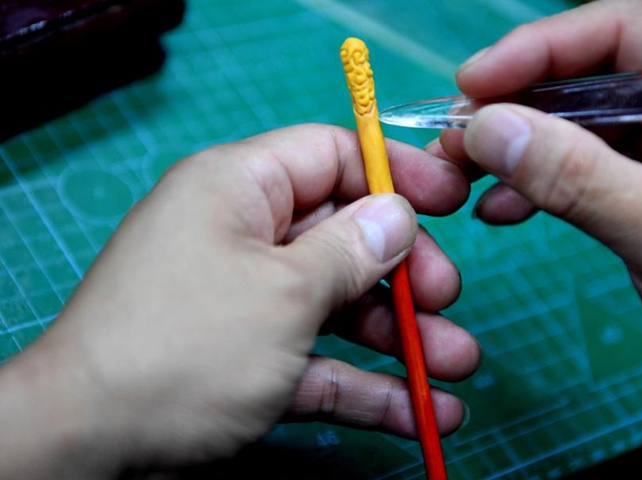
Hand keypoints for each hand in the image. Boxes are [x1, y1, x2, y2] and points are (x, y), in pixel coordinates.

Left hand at [0, 124, 479, 478]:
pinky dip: (366, 385)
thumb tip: (399, 215)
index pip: (329, 154)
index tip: (450, 201)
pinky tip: (421, 412)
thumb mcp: (284, 290)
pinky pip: (319, 362)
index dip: (393, 173)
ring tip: (457, 366)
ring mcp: (247, 303)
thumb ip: (352, 249)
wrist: (90, 447)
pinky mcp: (249, 362)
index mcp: (239, 189)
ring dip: (400, 338)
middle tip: (447, 301)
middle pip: (344, 237)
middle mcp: (243, 238)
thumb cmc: (187, 345)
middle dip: (404, 273)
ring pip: (339, 306)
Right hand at [433, 0, 641, 475]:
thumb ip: (576, 178)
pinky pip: (590, 156)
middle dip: (519, 104)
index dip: (541, 50)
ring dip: (522, 144)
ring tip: (465, 172)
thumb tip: (485, 128)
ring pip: (584, 115)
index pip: (628, 31)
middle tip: (456, 135)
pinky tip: (503, 204)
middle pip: (597, 70)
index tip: (472, 83)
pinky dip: (544, 177)